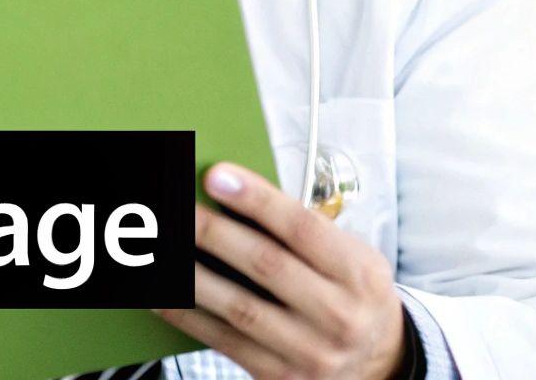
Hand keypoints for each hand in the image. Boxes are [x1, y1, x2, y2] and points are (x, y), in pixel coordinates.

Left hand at [154, 162, 404, 379]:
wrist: (378, 365)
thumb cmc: (351, 295)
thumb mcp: (350, 259)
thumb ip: (304, 232)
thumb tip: (232, 195)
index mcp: (359, 273)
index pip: (303, 228)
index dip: (257, 200)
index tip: (216, 176)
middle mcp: (339, 315)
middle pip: (265, 265)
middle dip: (212, 231)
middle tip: (174, 207)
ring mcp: (310, 352)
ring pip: (238, 307)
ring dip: (189, 274)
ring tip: (158, 246)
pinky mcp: (280, 376)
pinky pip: (223, 340)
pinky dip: (186, 314)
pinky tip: (160, 292)